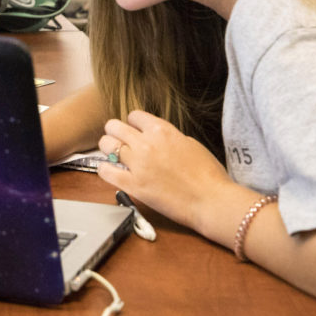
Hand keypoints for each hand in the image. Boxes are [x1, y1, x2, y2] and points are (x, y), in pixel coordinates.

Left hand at [96, 110, 234, 230]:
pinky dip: (104, 169)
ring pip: (106, 145)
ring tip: (113, 156)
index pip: (134, 115)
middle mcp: (146, 143)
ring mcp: (138, 164)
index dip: (133, 123)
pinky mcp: (134, 185)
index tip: (134, 130)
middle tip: (119, 141)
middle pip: (114, 126)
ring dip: (108, 149)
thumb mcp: (190, 144)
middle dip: (115, 132)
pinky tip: (110, 171)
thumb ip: (168, 137)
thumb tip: (156, 138)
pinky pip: (106, 171)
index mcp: (162, 130)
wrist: (211, 200)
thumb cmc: (208, 175)